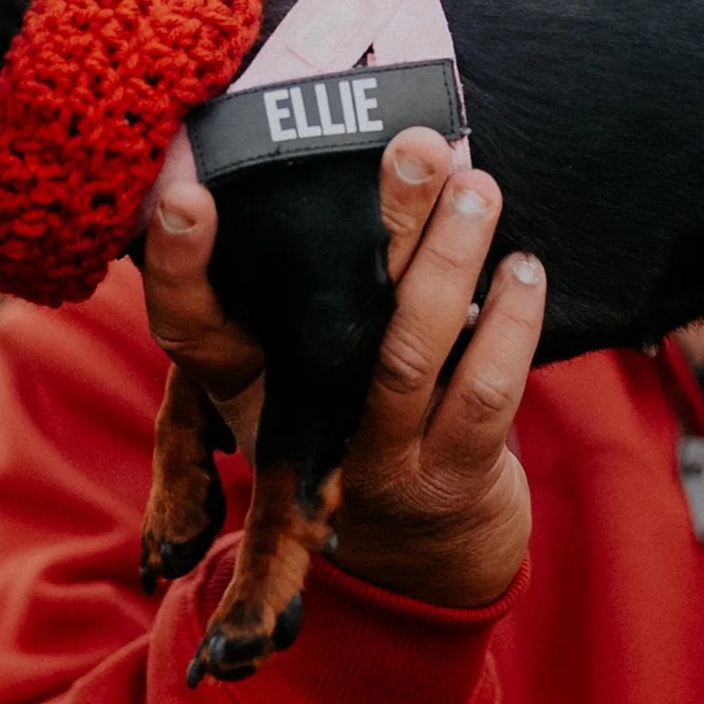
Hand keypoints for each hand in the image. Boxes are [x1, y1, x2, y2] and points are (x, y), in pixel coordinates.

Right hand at [142, 130, 544, 608]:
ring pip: (407, 350)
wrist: (418, 561)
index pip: (191, 328)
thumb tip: (318, 147)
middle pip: (325, 322)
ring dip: (451, 259)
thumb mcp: (297, 374)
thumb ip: (292, 290)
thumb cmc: (351, 425)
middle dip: (376, 224)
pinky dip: (510, 325)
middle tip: (412, 142)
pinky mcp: (450, 478)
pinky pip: (484, 392)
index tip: (186, 192)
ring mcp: (374, 460)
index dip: (178, 267)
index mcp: (247, 389)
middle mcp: (299, 428)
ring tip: (479, 186)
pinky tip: (524, 270)